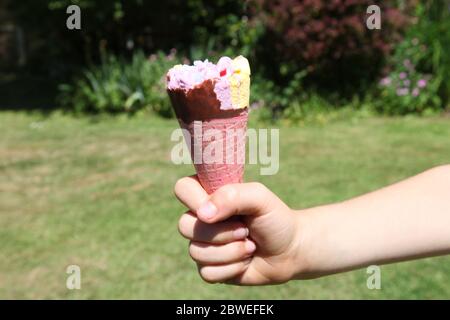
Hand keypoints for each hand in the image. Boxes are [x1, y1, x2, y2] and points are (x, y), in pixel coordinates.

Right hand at [174, 176, 306, 284]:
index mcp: (210, 194)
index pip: (183, 189)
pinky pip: (206, 272)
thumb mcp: (260, 198)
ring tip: (250, 245)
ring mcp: (204, 243)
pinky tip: (245, 261)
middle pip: (184, 225)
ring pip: (195, 251)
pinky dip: (231, 268)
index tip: (220, 208)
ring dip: (230, 251)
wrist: (290, 250)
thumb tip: (202, 214)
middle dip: (221, 232)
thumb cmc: (275, 219)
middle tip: (244, 229)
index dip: (196, 200)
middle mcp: (202, 218)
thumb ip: (232, 196)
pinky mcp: (209, 267)